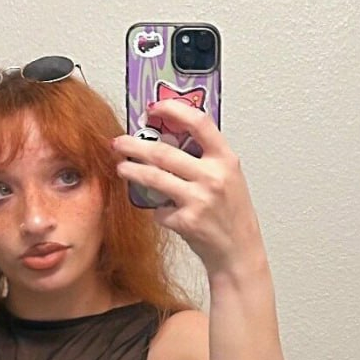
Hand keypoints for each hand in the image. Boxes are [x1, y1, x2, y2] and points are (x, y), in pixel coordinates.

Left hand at [111, 99, 266, 277]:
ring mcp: (199, 200)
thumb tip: (168, 137)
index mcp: (226, 160)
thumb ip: (205, 158)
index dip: (173, 110)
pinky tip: (158, 210)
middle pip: (164, 152)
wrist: (238, 251)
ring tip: (122, 167)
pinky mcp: (186, 221)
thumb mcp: (228, 177)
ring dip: (132, 170)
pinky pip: (159, 209)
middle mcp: (213, 177)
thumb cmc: (232, 214)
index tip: (154, 107)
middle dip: (135, 145)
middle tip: (120, 142)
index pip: (199, 123)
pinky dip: (155, 209)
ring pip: (154, 178)